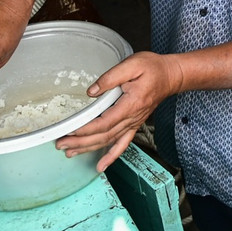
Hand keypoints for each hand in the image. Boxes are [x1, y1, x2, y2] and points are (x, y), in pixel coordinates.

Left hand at [55, 52, 185, 170]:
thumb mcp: (133, 65)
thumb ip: (111, 77)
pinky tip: (101, 165)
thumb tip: (92, 92)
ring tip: (70, 153)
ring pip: (109, 141)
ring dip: (89, 149)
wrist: (171, 76)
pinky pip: (122, 144)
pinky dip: (111, 156)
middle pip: (103, 135)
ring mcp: (133, 123)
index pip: (105, 122)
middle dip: (80, 142)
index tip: (69, 132)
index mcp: (131, 104)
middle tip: (60, 145)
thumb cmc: (153, 68)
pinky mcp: (134, 124)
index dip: (86, 129)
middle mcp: (132, 118)